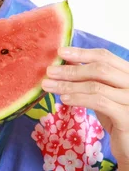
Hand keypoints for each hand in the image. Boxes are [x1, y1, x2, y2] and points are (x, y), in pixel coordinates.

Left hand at [42, 46, 128, 165]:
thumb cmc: (116, 117)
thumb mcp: (103, 93)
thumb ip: (90, 78)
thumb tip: (66, 61)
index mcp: (128, 73)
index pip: (105, 56)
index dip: (82, 53)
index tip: (61, 52)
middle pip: (100, 69)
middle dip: (71, 70)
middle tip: (49, 71)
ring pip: (96, 86)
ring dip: (69, 85)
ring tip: (49, 86)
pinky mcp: (126, 116)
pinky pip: (99, 102)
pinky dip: (79, 98)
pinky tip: (64, 99)